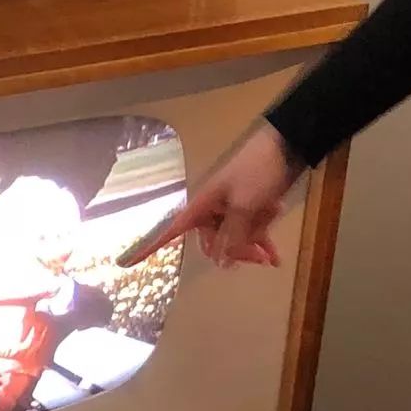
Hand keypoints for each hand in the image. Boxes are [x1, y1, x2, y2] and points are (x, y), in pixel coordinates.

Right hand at [120, 122, 303, 268]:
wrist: (287, 147)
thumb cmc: (258, 170)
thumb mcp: (245, 205)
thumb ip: (233, 234)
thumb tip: (221, 263)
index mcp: (202, 206)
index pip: (170, 230)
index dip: (147, 248)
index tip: (124, 264)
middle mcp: (213, 212)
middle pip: (212, 245)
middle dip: (233, 253)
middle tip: (257, 256)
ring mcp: (233, 212)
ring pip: (235, 242)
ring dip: (252, 248)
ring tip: (271, 255)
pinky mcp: (251, 211)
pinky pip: (251, 235)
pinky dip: (262, 245)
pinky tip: (275, 258)